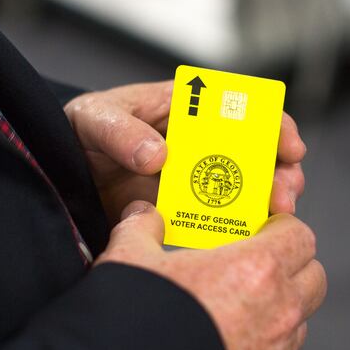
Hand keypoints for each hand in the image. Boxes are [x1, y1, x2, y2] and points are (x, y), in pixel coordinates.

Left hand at [64, 81, 305, 224]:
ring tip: (274, 217)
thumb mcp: (94, 120)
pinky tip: (244, 240)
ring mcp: (195, 178)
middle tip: (283, 197)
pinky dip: (236, 228)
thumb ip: (121, 133)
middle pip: (258, 154)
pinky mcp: (182, 210)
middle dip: (281, 173)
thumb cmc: (79, 130)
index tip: (289, 147)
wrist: (60, 172)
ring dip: (267, 202)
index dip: (274, 124)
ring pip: (246, 189)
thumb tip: (158, 156)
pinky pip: (217, 218)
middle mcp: (200, 143)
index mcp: (187, 108)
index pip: (244, 108)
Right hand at [96, 201, 326, 349]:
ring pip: (298, 323)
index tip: (262, 230)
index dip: (282, 228)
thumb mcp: (127, 260)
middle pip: (313, 278)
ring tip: (235, 309)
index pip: (301, 236)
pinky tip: (225, 346)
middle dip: (291, 268)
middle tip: (255, 266)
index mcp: (256, 270)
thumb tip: (143, 215)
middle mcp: (278, 314)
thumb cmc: (135, 326)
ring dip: (277, 311)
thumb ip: (141, 227)